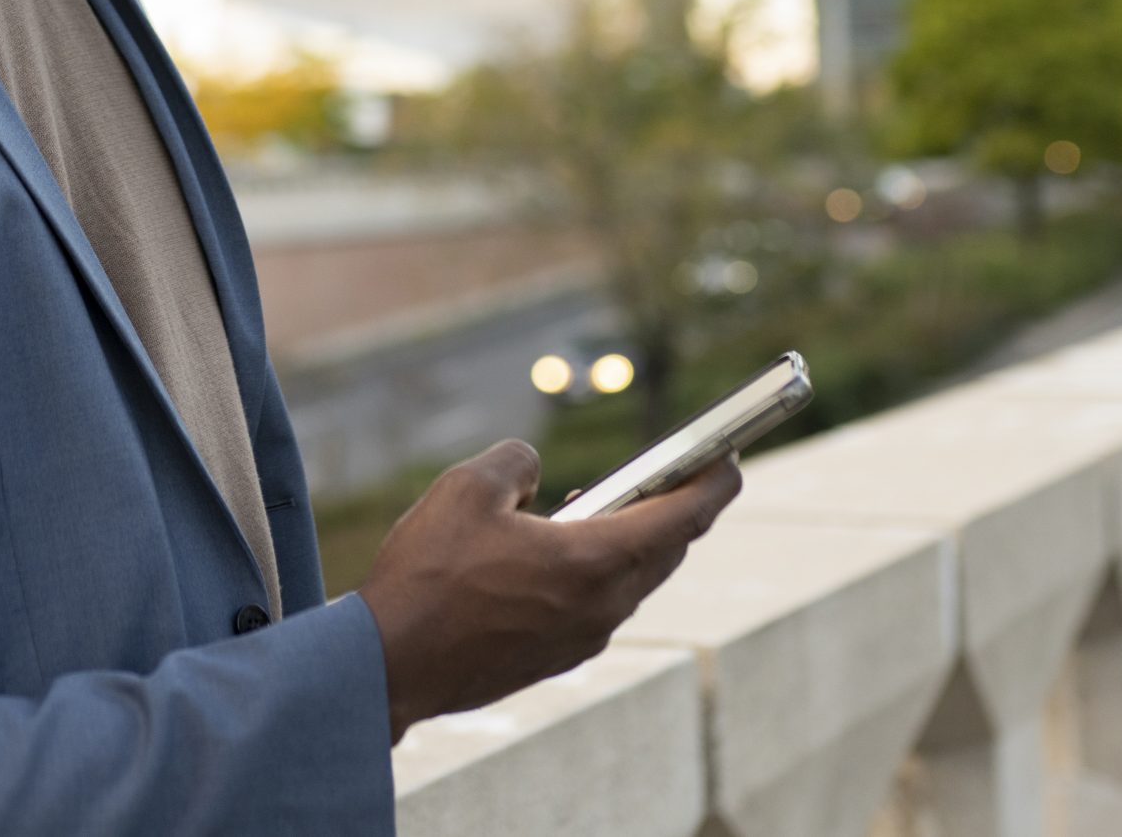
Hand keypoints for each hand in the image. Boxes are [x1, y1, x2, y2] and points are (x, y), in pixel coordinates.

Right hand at [356, 439, 741, 744]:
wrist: (391, 664)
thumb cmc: (428, 573)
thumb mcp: (468, 486)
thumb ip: (518, 461)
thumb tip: (536, 469)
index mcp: (595, 560)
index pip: (685, 516)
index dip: (715, 481)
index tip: (730, 457)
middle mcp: (602, 607)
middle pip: (666, 550)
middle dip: (673, 507)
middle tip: (668, 472)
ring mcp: (581, 639)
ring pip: (632, 581)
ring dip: (628, 540)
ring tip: (594, 504)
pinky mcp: (556, 658)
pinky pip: (599, 606)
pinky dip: (597, 571)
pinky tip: (554, 552)